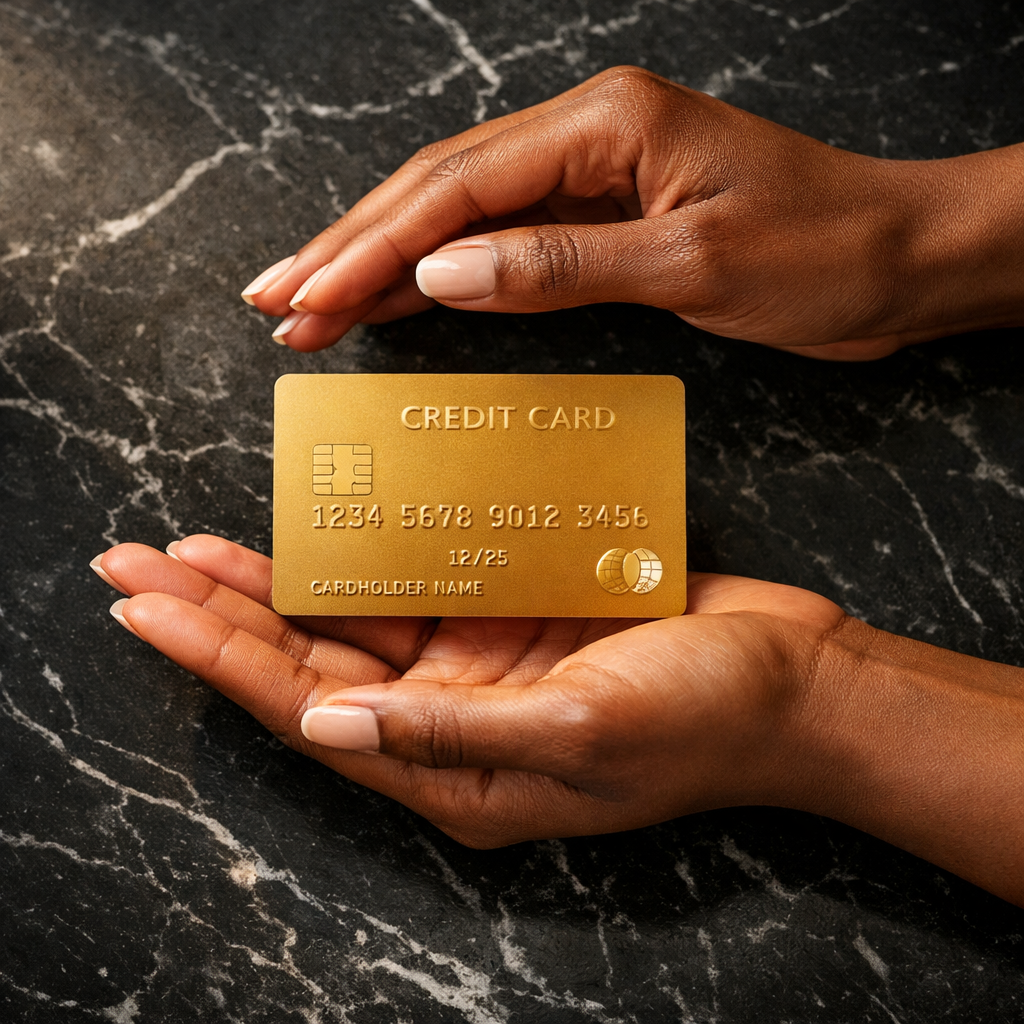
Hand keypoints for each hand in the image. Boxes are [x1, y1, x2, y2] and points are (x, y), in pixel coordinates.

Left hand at [93, 535, 843, 844]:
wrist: (791, 676)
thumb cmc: (702, 718)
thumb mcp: (580, 737)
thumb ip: (453, 733)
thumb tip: (329, 725)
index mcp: (456, 773)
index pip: (307, 711)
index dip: (219, 658)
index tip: (147, 608)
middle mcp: (452, 723)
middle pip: (308, 664)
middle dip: (218, 615)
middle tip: (136, 564)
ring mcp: (481, 667)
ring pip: (351, 621)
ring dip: (276, 581)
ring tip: (194, 544)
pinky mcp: (513, 616)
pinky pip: (418, 581)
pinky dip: (366, 552)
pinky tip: (322, 519)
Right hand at [241, 66, 1023, 359]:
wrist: (896, 260)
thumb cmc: (821, 250)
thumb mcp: (692, 261)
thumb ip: (562, 266)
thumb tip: (444, 271)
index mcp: (604, 127)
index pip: (457, 187)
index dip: (371, 244)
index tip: (306, 294)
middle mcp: (588, 138)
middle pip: (438, 189)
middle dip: (350, 247)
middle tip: (276, 299)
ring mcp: (593, 178)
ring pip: (459, 215)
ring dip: (382, 261)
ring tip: (310, 304)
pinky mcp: (605, 220)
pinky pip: (503, 244)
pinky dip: (443, 275)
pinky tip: (397, 300)